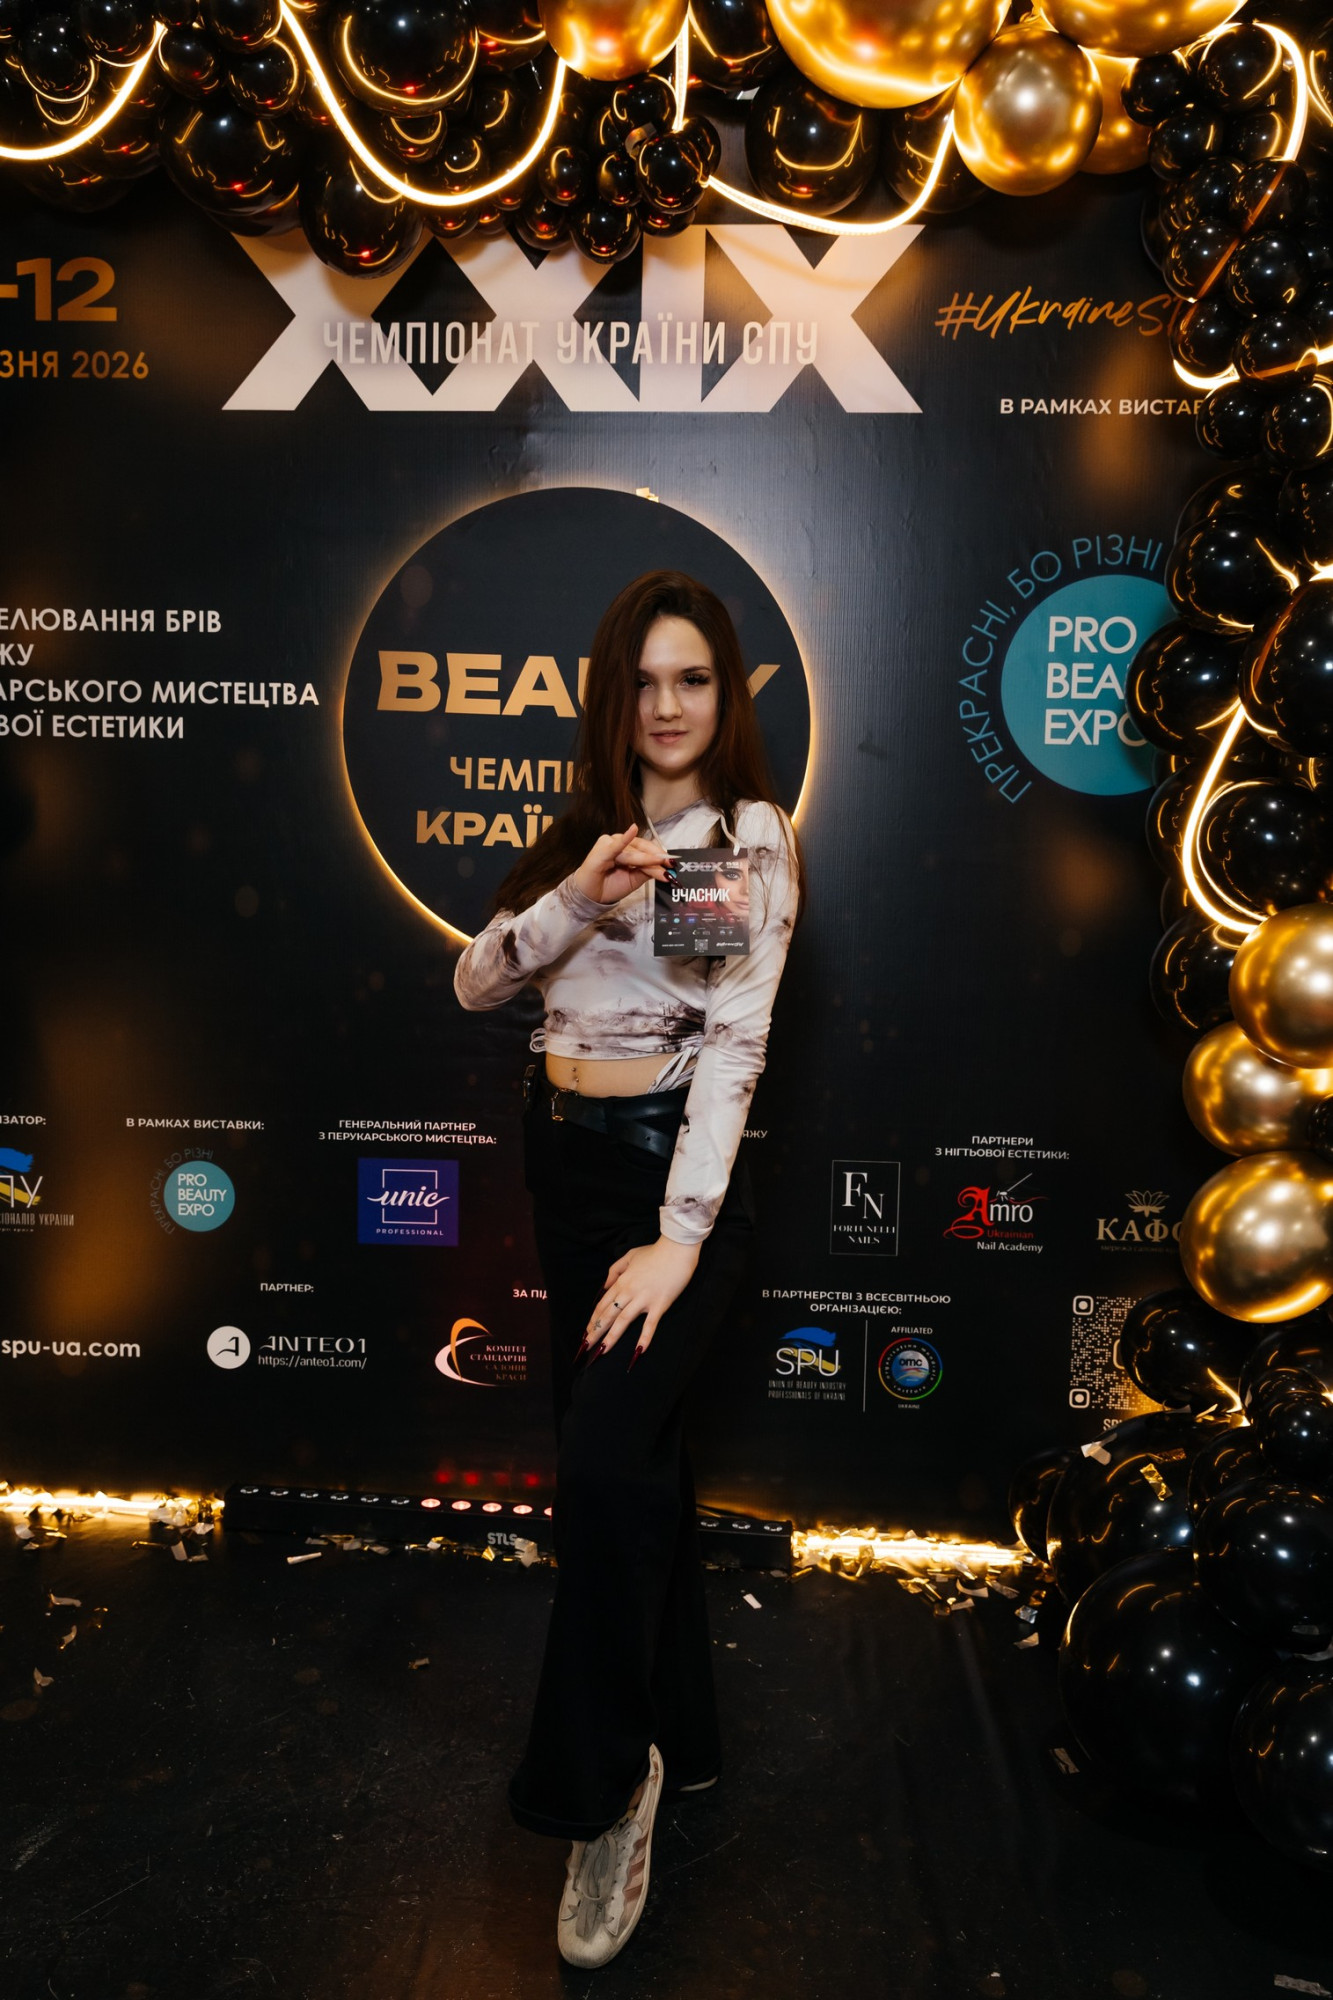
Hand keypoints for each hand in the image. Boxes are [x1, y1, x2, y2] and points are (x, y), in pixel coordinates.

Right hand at [573, 825, 673, 905]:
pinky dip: (625, 839)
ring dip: (645, 861)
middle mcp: (618, 842)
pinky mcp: (602, 850)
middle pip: (641, 849)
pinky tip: (633, 830)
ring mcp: (609, 844)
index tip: (672, 863)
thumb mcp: (634, 879)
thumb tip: (665, 868)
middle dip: (655, 861)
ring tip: (658, 870)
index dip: (659, 855)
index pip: (645, 848)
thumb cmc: (609, 885)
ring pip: (632, 852)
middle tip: (668, 868)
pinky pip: (616, 846)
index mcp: (626, 847)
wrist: (592, 896)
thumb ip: (648, 871)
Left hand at [581, 1237, 699, 1364]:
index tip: (586, 1332)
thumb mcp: (629, 1256)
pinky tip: (638, 1351)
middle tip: (587, 1346)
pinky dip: (644, 1338)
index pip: (602, 1305)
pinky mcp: (659, 1304)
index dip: (593, 1320)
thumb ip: (614, 1270)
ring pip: (623, 1321)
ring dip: (611, 1337)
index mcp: (621, 1282)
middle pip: (608, 1315)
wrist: (676, 1249)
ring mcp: (644, 1299)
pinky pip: (650, 1324)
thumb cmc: (654, 1252)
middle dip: (596, 1332)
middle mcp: (629, 1292)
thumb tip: (604, 1286)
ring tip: (602, 1350)